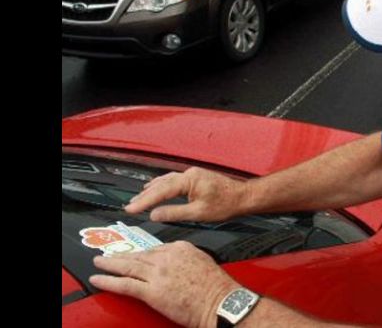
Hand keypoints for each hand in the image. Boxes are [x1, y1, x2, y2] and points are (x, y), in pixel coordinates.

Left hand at [90, 241, 239, 327]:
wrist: (220, 302)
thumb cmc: (216, 288)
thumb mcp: (202, 262)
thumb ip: (186, 260)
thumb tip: (177, 265)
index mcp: (181, 248)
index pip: (155, 248)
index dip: (141, 253)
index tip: (133, 255)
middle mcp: (167, 257)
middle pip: (138, 255)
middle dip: (121, 256)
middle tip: (107, 255)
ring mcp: (158, 273)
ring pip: (128, 266)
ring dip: (109, 264)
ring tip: (99, 263)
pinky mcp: (152, 291)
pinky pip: (125, 284)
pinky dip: (109, 281)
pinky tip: (98, 279)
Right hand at [126, 167, 247, 222]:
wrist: (243, 197)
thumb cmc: (225, 205)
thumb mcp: (198, 213)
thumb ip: (174, 213)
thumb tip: (154, 215)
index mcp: (189, 180)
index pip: (161, 191)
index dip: (144, 201)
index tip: (130, 209)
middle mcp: (188, 173)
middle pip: (161, 184)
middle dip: (145, 196)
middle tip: (129, 206)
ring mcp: (192, 174)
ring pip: (166, 180)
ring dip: (152, 189)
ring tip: (138, 198)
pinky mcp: (196, 177)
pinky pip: (174, 180)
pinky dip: (162, 185)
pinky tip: (157, 188)